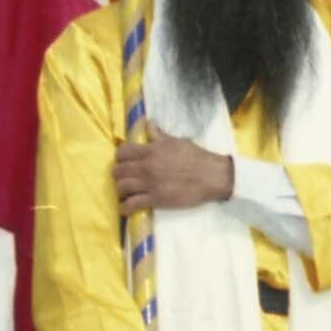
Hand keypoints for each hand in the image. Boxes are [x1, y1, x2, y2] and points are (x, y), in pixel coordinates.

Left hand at [114, 140, 232, 214]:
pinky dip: (125, 207)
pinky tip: (126, 207)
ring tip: (125, 192)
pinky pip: (131, 204)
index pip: (122, 152)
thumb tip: (148, 123)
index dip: (120, 158)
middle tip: (124, 177)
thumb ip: (159, 135)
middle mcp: (146, 166)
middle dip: (118, 174)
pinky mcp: (156, 199)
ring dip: (121, 190)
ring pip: (121, 187)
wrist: (212, 176)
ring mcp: (150, 184)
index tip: (124, 162)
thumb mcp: (177, 142)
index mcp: (151, 150)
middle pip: (118, 171)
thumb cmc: (196, 157)